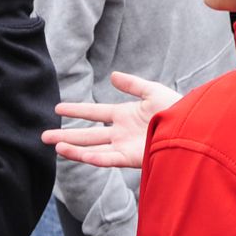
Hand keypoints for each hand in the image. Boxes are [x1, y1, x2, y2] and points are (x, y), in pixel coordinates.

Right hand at [41, 72, 183, 168]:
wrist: (192, 127)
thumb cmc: (177, 109)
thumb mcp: (152, 91)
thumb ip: (132, 84)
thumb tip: (112, 75)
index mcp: (124, 115)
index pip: (94, 113)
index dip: (76, 110)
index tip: (57, 108)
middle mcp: (120, 132)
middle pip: (87, 134)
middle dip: (66, 135)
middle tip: (44, 136)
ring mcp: (124, 146)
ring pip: (93, 149)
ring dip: (73, 148)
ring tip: (54, 146)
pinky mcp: (131, 158)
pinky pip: (108, 159)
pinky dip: (92, 158)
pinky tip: (78, 155)